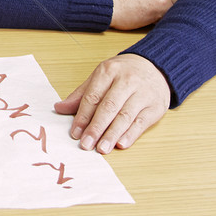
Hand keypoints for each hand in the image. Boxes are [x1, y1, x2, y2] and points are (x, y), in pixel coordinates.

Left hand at [54, 53, 170, 152]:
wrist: (155, 67)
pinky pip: (141, 122)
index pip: (93, 96)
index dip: (83, 116)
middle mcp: (127, 81)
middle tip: (86, 144)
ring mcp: (143, 93)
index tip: (75, 133)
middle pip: (109, 107)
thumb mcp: (101, 77)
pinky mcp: (155, 106)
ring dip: (112, 134)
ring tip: (101, 148)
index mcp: (109, 71)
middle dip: (96, 127)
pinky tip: (121, 144)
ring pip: (125, 116)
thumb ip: (81, 94)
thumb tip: (59, 108)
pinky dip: (131, 134)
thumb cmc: (123, 74)